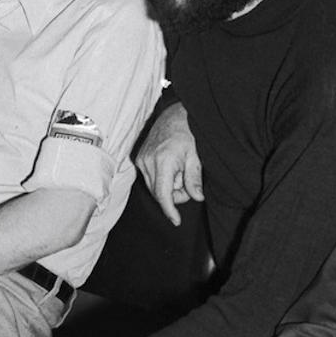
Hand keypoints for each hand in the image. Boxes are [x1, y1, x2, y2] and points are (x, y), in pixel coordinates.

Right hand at [135, 102, 201, 225]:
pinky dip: (161, 178)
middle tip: (189, 185)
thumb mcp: (195, 157)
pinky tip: (171, 167)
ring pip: (154, 187)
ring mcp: (141, 160)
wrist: (173, 115)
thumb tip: (197, 197)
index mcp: (163, 161)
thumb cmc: (186, 133)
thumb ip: (194, 179)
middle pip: (159, 193)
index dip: (169, 210)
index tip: (176, 220)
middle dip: (175, 195)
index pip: (163, 194)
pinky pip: (150, 178)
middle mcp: (148, 162)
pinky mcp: (139, 159)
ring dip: (168, 186)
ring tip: (180, 171)